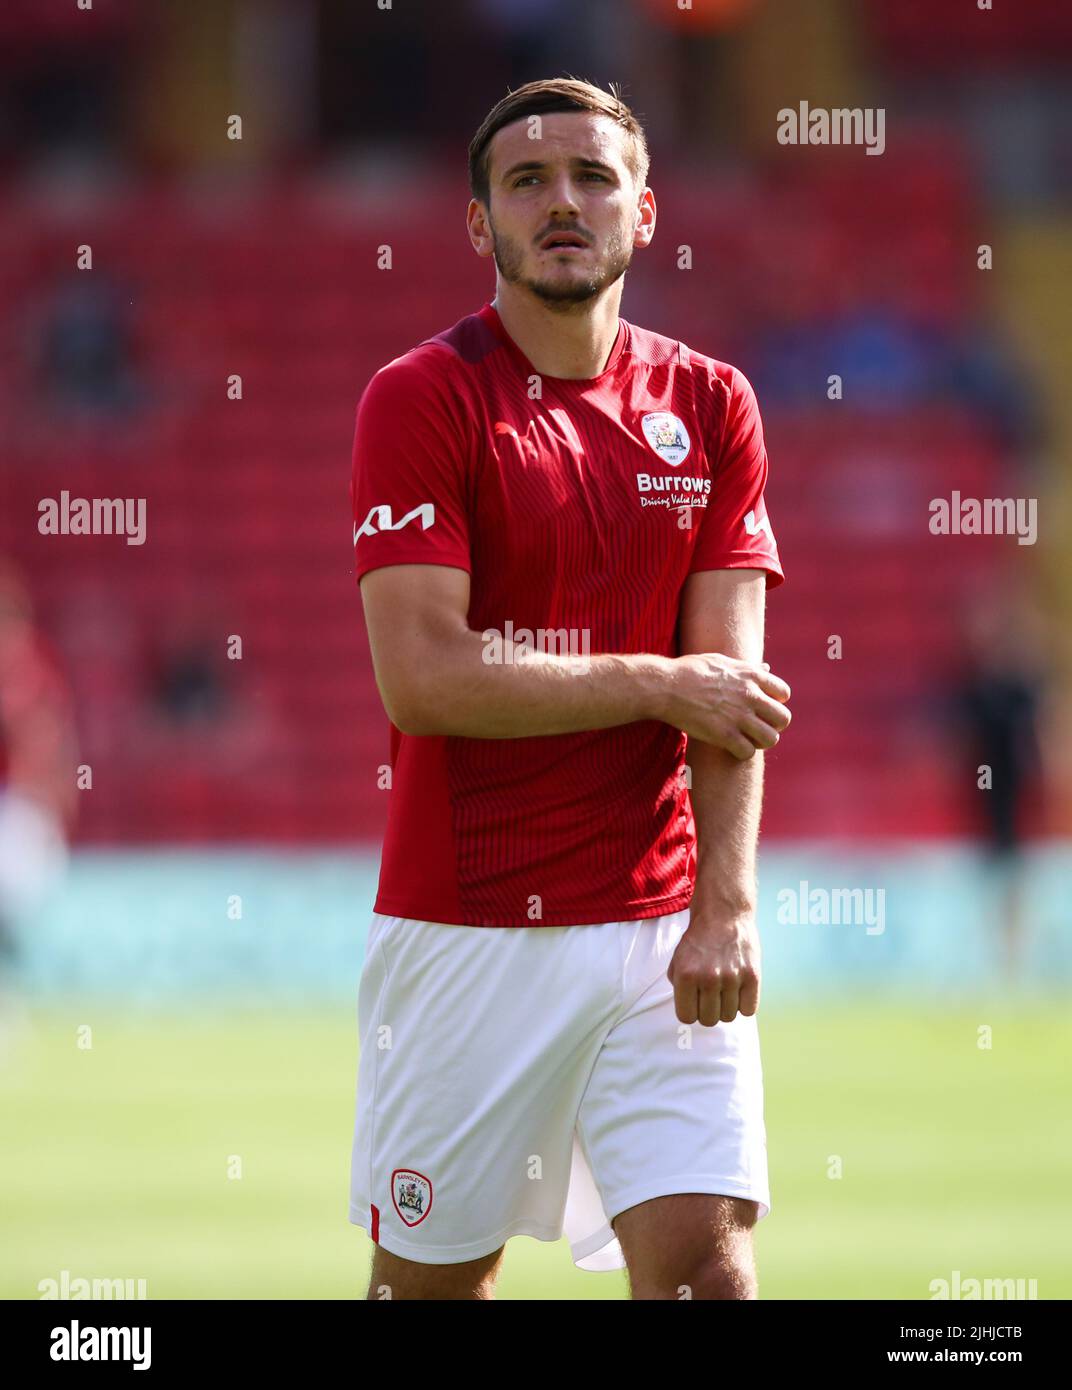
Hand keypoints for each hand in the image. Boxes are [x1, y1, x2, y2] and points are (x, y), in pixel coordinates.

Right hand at [664, 653, 789, 758]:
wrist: (665, 686)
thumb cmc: (689, 671)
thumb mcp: (721, 662)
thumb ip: (747, 669)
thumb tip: (767, 669)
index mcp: (751, 676)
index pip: (783, 693)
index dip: (775, 703)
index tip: (762, 708)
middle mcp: (750, 695)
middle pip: (783, 718)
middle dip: (773, 725)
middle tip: (758, 728)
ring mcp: (738, 716)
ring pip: (771, 739)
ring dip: (760, 742)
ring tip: (747, 740)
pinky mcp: (724, 735)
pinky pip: (748, 752)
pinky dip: (742, 753)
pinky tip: (731, 747)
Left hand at [667, 912, 760, 1025]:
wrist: (724, 914)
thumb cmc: (699, 939)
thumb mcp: (678, 959)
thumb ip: (678, 985)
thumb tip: (688, 1010)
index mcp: (686, 975)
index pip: (686, 1017)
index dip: (690, 1011)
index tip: (694, 1002)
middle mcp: (708, 978)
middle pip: (708, 1021)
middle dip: (708, 1011)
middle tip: (710, 996)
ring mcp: (732, 978)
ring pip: (729, 1017)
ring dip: (726, 1007)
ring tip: (725, 990)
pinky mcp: (753, 976)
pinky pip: (748, 1010)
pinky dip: (744, 1005)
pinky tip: (739, 990)